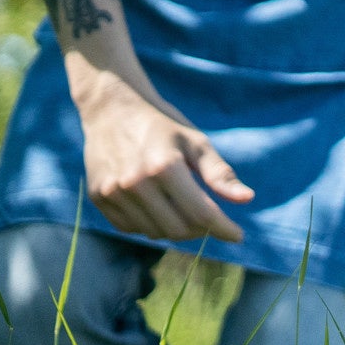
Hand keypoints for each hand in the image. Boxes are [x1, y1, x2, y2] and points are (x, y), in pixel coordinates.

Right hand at [76, 74, 249, 242]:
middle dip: (201, 229)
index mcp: (165, 167)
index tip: (237, 235)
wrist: (111, 108)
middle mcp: (135, 183)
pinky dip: (149, 225)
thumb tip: (247, 199)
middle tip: (210, 218)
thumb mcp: (196, 142)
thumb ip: (219, 173)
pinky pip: (130, 228)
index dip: (223, 229)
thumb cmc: (162, 125)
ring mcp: (113, 192)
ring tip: (184, 210)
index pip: (202, 214)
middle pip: (178, 229)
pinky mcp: (97, 197)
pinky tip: (158, 208)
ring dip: (176, 229)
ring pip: (154, 233)